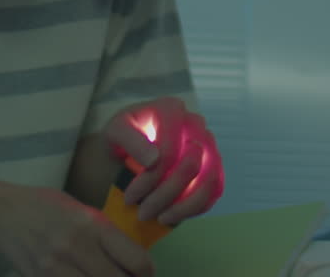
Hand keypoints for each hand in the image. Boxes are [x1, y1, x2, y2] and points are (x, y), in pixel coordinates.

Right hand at [0, 184, 154, 275]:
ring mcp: (55, 268)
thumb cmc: (48, 207)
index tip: (147, 274)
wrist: (4, 214)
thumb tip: (134, 260)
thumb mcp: (83, 210)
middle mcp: (76, 247)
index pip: (134, 259)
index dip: (147, 272)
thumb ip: (106, 235)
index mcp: (92, 225)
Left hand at [105, 97, 223, 223]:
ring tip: (160, 218)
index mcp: (171, 109)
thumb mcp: (114, 133)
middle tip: (143, 212)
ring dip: (184, 206)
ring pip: (209, 180)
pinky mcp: (214, 166)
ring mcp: (209, 145)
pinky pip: (215, 190)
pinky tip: (173, 215)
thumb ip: (130, 139)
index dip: (150, 179)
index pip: (169, 151)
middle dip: (166, 194)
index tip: (129, 197)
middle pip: (192, 165)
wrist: (129, 151)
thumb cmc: (122, 140)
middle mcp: (195, 124)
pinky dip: (196, 207)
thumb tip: (154, 159)